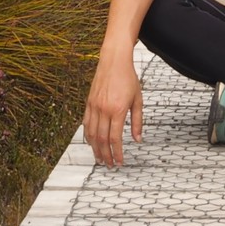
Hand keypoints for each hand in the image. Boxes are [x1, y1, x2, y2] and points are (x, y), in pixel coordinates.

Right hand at [83, 50, 144, 166]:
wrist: (114, 60)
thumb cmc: (128, 77)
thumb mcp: (138, 99)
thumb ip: (137, 121)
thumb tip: (137, 139)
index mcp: (117, 109)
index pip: (115, 138)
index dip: (117, 153)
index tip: (119, 161)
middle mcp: (103, 109)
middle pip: (102, 139)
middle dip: (105, 155)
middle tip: (109, 165)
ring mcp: (94, 106)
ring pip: (91, 133)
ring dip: (95, 148)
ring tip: (99, 158)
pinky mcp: (89, 102)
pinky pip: (86, 123)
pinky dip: (88, 135)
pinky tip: (91, 142)